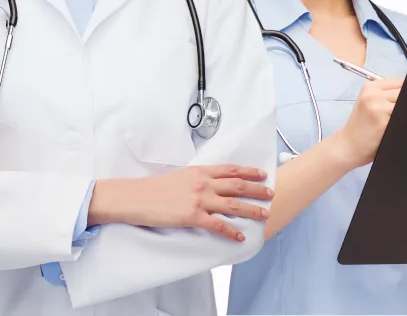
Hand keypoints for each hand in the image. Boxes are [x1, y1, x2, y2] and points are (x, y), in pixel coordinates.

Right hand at [102, 164, 271, 240]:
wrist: (135, 197)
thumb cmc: (153, 188)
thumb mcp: (178, 177)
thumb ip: (196, 179)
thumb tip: (210, 185)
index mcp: (198, 172)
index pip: (230, 170)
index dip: (249, 171)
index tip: (262, 174)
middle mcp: (202, 184)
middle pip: (237, 186)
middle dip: (257, 190)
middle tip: (271, 194)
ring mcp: (198, 200)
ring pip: (233, 205)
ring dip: (251, 210)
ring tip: (264, 215)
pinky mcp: (192, 217)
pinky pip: (218, 225)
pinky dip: (231, 232)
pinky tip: (240, 237)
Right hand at [329, 77, 403, 168]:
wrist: (349, 145)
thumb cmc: (361, 126)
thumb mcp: (369, 103)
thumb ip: (388, 94)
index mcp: (370, 87)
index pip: (402, 81)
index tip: (404, 103)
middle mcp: (373, 95)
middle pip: (406, 92)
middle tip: (397, 116)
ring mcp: (378, 108)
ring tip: (396, 123)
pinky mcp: (384, 122)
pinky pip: (405, 120)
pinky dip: (405, 125)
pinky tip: (394, 129)